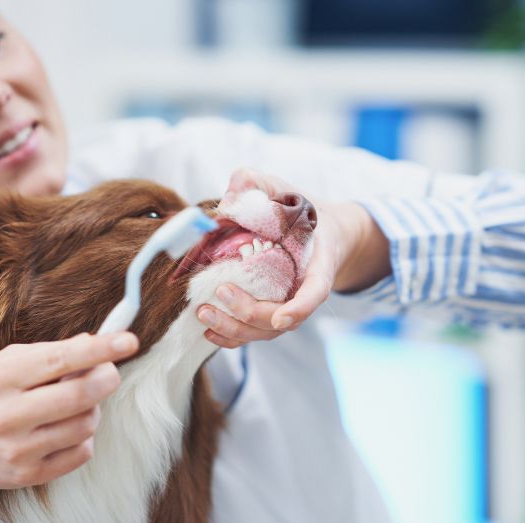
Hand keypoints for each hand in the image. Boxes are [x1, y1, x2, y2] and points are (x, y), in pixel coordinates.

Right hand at [0, 331, 138, 522]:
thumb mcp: (3, 366)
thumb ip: (48, 354)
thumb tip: (95, 343)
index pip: (60, 359)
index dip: (100, 349)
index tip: (129, 340)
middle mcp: (6, 415)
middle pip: (81, 395)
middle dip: (107, 378)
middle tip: (109, 373)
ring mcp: (18, 449)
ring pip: (86, 423)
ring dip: (92, 409)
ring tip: (76, 404)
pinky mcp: (28, 476)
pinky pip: (82, 452)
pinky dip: (83, 438)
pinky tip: (64, 431)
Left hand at [197, 169, 357, 348]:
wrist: (320, 231)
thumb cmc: (299, 209)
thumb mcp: (281, 188)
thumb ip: (255, 184)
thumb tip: (224, 204)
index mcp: (318, 262)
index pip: (316, 291)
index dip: (300, 307)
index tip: (281, 318)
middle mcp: (305, 291)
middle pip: (283, 317)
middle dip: (251, 312)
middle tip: (221, 292)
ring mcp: (289, 306)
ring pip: (266, 331)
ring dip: (235, 328)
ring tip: (204, 314)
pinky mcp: (271, 313)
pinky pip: (255, 333)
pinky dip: (232, 337)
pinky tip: (209, 331)